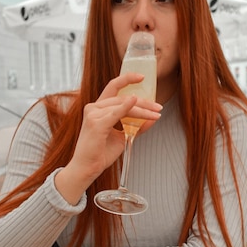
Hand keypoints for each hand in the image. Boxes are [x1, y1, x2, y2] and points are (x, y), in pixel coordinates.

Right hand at [55, 73, 161, 203]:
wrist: (87, 168)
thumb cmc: (100, 153)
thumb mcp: (122, 136)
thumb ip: (135, 126)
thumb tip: (152, 119)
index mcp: (98, 109)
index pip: (112, 88)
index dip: (126, 79)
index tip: (142, 77)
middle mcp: (94, 108)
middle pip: (122, 97)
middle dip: (144, 102)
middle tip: (158, 107)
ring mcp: (93, 115)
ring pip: (122, 105)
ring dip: (142, 109)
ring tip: (155, 114)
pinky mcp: (96, 124)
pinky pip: (115, 113)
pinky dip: (126, 107)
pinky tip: (135, 101)